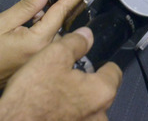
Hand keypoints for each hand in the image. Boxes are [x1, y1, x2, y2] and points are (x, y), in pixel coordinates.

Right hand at [0, 0, 95, 119]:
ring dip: (45, 20)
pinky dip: (41, 30)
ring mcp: (45, 60)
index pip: (62, 11)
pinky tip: (22, 32)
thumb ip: (26, 6)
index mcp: (39, 40)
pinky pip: (48, 40)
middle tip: (31, 7)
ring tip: (19, 24)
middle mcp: (47, 52)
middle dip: (53, 8)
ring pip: (54, 31)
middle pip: (61, 21)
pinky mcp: (40, 64)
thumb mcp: (1, 23)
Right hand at [0, 27, 121, 120]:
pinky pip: (74, 118)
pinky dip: (66, 113)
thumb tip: (88, 35)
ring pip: (86, 107)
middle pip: (99, 90)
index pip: (114, 71)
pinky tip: (48, 107)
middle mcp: (101, 115)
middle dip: (85, 82)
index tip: (84, 61)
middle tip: (64, 75)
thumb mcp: (53, 56)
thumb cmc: (34, 93)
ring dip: (75, 100)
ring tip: (53, 92)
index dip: (99, 62)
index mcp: (103, 92)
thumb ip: (76, 43)